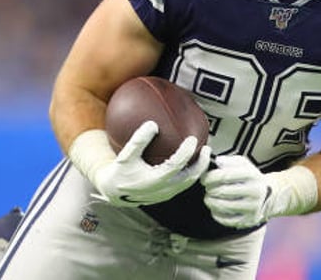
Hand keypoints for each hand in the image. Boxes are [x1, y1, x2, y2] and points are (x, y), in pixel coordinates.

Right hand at [93, 120, 211, 206]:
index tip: (192, 139)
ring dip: (198, 170)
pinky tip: (189, 161)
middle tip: (207, 148)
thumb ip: (138, 140)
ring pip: (188, 183)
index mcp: (154, 180)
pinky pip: (182, 184)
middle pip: (189, 178)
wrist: (113, 192)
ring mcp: (165, 195)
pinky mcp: (165, 195)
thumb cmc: (119, 171)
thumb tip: (153, 124)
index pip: (176, 166)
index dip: (186, 152)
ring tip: (203, 154)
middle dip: (201, 164)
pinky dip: (189, 173)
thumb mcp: (125, 155)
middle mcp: (163, 190)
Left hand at [202, 155, 317, 228]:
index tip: (204, 179)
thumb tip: (217, 162)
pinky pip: (226, 219)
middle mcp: (254, 192)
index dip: (210, 177)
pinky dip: (216, 214)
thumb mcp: (244, 164)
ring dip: (210, 202)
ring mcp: (252, 208)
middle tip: (207, 188)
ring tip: (208, 198)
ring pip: (223, 206)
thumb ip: (230, 161)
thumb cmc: (250, 178)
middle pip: (222, 191)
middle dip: (209, 189)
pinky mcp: (249, 221)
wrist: (269, 196)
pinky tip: (214, 208)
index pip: (225, 176)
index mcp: (252, 175)